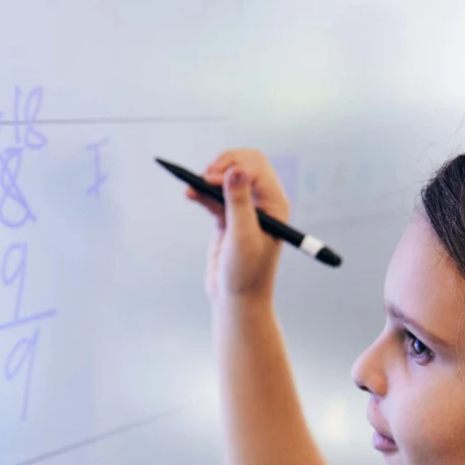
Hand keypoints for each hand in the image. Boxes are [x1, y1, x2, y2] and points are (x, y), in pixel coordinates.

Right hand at [188, 149, 290, 302]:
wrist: (237, 299)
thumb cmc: (246, 272)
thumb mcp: (242, 236)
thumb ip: (239, 203)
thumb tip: (236, 170)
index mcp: (274, 204)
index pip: (256, 167)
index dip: (232, 167)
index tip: (210, 180)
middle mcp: (262, 203)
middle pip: (243, 166)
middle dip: (221, 167)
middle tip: (203, 179)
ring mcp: (244, 210)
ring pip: (225, 180)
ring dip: (207, 180)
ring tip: (190, 189)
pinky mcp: (227, 219)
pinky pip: (213, 197)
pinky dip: (201, 193)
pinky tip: (190, 194)